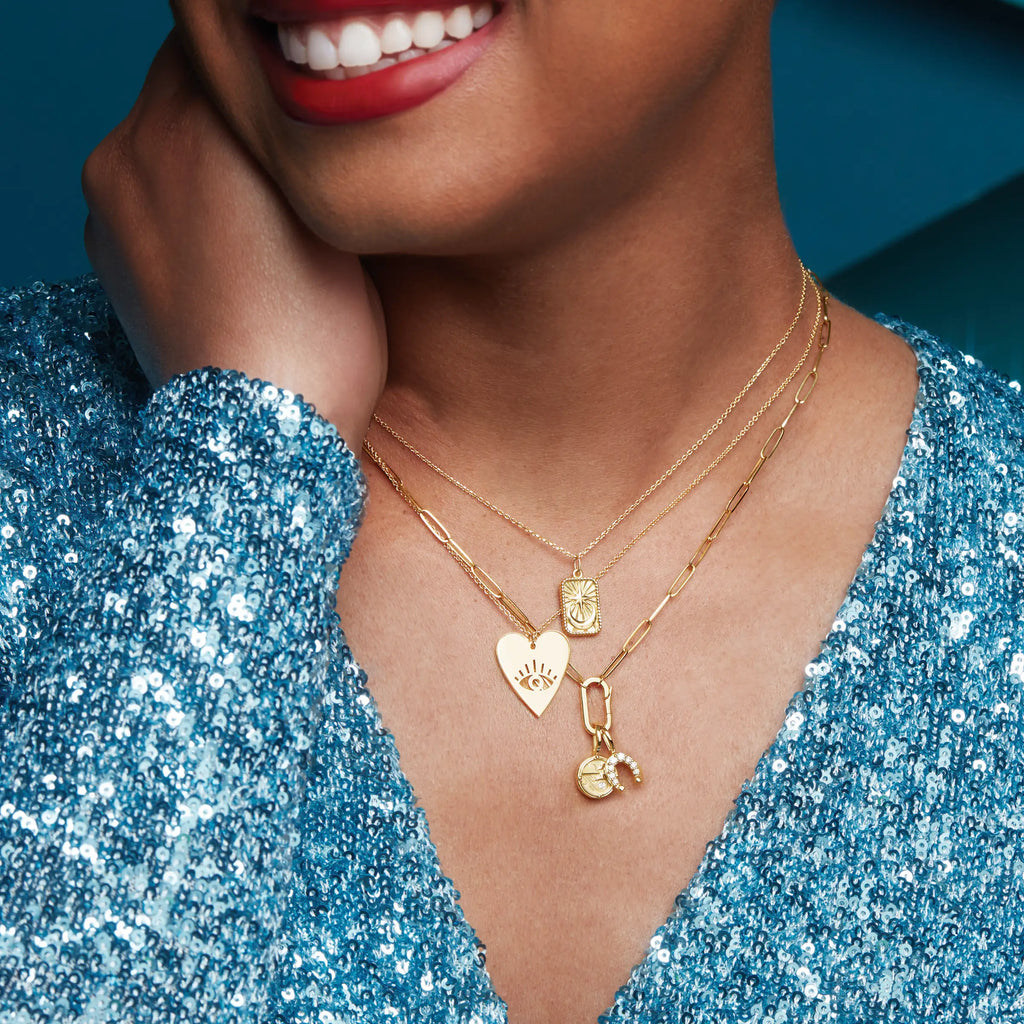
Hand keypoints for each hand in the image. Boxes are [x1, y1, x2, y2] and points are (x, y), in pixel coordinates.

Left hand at [82, 32, 386, 444]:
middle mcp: (134, 143)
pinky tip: (223, 250)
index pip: (223, 43)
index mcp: (199, 117)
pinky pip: (141, 191)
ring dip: (201, 154)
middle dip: (232, 110)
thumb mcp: (336, 210)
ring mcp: (110, 199)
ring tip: (256, 217)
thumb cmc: (321, 332)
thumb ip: (298, 133)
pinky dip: (177, 201)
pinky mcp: (104, 249)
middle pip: (181, 80)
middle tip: (288, 158)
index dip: (269, 70)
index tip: (302, 105)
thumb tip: (284, 103)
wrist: (260, 434)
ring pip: (158, 137)